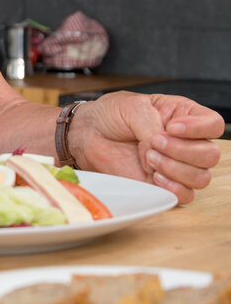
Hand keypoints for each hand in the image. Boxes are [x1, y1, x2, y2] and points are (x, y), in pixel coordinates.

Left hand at [70, 91, 222, 204]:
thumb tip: (160, 150)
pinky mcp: (165, 185)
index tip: (171, 128)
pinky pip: (185, 196)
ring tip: (148, 157)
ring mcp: (177, 165)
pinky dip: (172, 187)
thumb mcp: (133, 108)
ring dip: (174, 168)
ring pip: (201, 177)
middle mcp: (187, 142)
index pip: (213, 124)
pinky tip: (153, 175)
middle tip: (153, 142)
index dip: (199, 128)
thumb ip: (152, 127)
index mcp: (184, 116)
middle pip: (210, 155)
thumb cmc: (112, 115)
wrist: (89, 134)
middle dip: (181, 150)